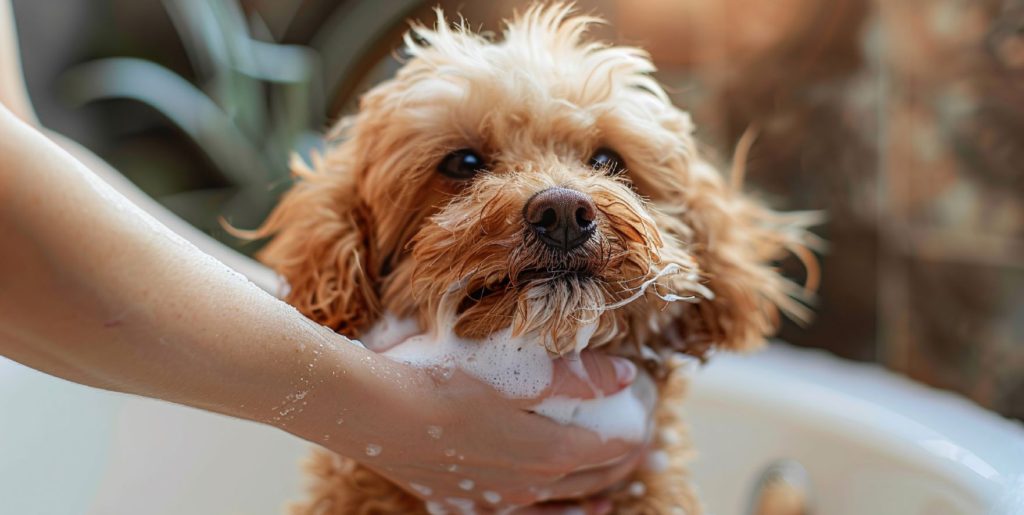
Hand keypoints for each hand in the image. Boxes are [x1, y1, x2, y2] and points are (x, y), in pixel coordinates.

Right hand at [289, 344, 651, 513]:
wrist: (371, 410)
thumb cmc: (441, 378)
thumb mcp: (515, 367)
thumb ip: (575, 376)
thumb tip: (623, 377)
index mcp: (548, 451)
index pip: (611, 448)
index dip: (635, 432)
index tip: (647, 415)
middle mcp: (527, 484)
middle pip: (590, 478)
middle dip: (621, 464)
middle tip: (641, 449)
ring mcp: (494, 498)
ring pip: (557, 503)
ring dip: (588, 496)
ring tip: (607, 497)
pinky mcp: (461, 500)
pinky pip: (518, 514)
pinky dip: (545, 514)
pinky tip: (543, 508)